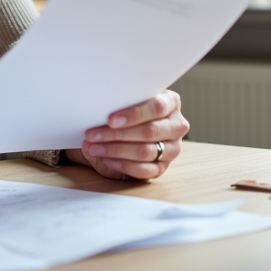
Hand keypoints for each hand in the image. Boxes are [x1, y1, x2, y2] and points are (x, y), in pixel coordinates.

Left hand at [65, 90, 188, 180]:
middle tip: (93, 135)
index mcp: (172, 102)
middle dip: (117, 134)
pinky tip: (106, 159)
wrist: (135, 124)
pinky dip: (122, 165)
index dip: (134, 114)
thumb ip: (123, 100)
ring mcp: (172, 148)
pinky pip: (145, 170)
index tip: (111, 120)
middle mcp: (177, 126)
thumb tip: (99, 109)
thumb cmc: (131, 108)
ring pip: (146, 152)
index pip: (157, 107)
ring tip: (94, 147)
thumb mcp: (131, 99)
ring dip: (115, 150)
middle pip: (150, 131)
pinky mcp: (163, 167)